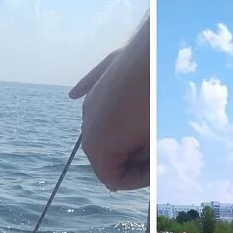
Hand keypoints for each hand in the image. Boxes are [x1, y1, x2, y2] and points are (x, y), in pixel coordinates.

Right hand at [69, 17, 148, 190]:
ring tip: (153, 130)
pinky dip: (98, 103)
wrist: (154, 52)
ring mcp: (91, 99)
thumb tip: (146, 173)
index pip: (114, 180)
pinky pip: (94, 95)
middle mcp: (86, 124)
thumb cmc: (156, 102)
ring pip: (105, 127)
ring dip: (126, 135)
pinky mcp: (99, 78)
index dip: (138, 179)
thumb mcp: (154, 141)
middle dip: (132, 158)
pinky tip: (74, 94)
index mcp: (95, 145)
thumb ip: (146, 164)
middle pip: (107, 154)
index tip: (156, 169)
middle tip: (158, 150)